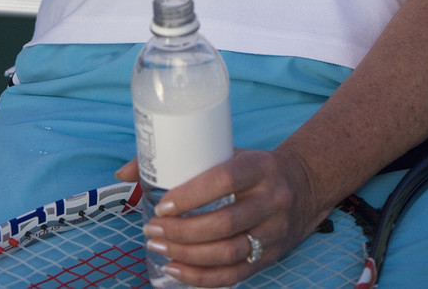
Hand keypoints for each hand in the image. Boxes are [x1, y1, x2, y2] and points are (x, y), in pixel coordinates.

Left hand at [116, 148, 327, 285]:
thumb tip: (124, 173)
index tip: (161, 205)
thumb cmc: (252, 167)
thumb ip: (179, 158)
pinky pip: (236, 274)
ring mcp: (274, 231)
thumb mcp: (226, 152)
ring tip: (159, 247)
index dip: (191, 195)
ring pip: (229, 252)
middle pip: (225, 223)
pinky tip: (177, 271)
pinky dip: (203, 278)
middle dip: (183, 231)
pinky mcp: (272, 256)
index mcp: (259, 166)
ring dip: (189, 255)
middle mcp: (271, 199)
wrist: (303, 185)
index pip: (224, 180)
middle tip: (152, 229)